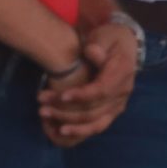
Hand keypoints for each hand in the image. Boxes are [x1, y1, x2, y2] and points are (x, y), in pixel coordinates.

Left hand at [41, 19, 138, 146]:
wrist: (124, 46)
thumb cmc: (109, 39)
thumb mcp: (104, 36)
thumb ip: (97, 45)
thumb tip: (91, 52)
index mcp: (122, 73)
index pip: (101, 90)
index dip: (81, 95)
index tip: (61, 95)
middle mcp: (122, 93)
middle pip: (94, 110)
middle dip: (66, 111)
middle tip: (42, 106)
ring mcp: (118, 105)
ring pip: (94, 123)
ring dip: (70, 124)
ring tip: (46, 117)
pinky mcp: (111, 112)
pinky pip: (96, 127)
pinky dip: (79, 131)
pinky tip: (60, 131)